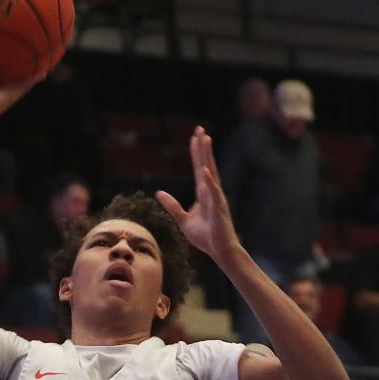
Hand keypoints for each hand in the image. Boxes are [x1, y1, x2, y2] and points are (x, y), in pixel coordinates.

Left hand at [155, 127, 241, 264]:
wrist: (219, 251)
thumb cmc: (205, 237)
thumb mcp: (183, 221)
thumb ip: (172, 206)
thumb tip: (159, 193)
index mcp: (203, 193)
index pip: (199, 168)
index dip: (196, 153)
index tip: (195, 136)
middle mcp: (211, 191)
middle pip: (206, 164)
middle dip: (202, 147)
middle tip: (200, 129)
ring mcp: (216, 198)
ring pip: (211, 172)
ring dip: (207, 156)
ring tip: (206, 139)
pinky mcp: (219, 208)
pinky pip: (214, 192)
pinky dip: (210, 181)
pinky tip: (206, 170)